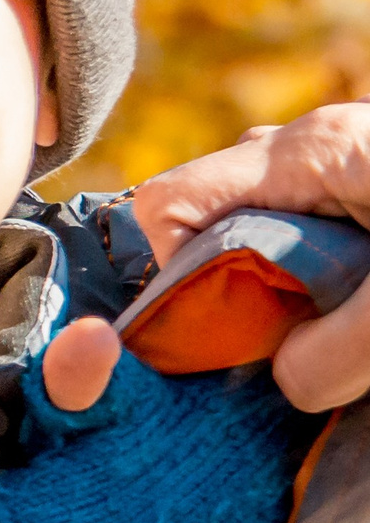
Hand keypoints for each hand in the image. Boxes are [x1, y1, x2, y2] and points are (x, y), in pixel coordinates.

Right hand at [130, 102, 369, 412]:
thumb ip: (341, 349)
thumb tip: (285, 382)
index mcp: (310, 152)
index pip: (170, 203)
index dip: (172, 273)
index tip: (221, 329)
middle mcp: (309, 140)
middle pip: (207, 211)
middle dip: (227, 281)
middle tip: (285, 337)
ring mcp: (336, 151)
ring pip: (258, 217)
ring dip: (276, 276)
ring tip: (333, 320)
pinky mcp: (359, 171)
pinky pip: (302, 215)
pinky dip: (314, 263)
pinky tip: (356, 298)